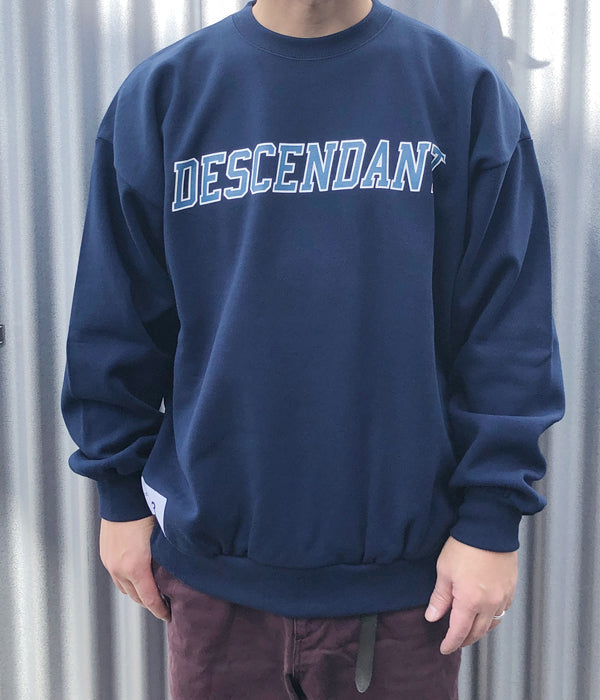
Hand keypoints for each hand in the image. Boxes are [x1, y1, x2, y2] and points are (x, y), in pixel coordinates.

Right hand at [99, 516, 170, 620]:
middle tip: (164, 602)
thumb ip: (167, 558)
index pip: (149, 598)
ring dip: (137, 591)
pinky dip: (127, 580)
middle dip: (149, 602)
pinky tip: (138, 574)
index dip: (160, 610)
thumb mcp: (162, 538)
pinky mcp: (105, 554)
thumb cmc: (147, 512)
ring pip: (124, 587)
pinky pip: (117, 576)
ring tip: (152, 589)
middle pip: (135, 596)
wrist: (123, 495)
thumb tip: (180, 569)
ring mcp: (110, 561)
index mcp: (136, 566)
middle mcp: (119, 568)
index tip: (169, 616)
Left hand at [424, 536, 516, 653]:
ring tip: (469, 629)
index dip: (450, 643)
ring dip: (480, 629)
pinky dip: (493, 616)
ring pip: (492, 623)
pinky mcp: (511, 588)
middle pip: (477, 632)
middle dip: (465, 639)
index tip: (444, 648)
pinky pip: (503, 610)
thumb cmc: (463, 546)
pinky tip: (485, 611)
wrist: (489, 528)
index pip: (459, 632)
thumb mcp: (444, 571)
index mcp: (470, 601)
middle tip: (455, 641)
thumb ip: (440, 598)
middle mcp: (489, 604)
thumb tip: (432, 617)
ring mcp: (503, 597)